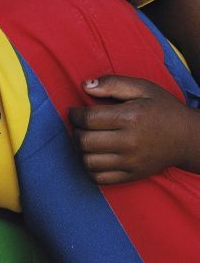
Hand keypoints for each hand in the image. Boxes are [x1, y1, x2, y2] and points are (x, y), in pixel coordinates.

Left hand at [68, 75, 198, 183]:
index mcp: (130, 117)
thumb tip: (85, 86)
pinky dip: (89, 168)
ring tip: (86, 138)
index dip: (74, 114)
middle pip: (85, 141)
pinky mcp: (131, 176)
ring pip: (88, 161)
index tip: (74, 110)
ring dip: (80, 150)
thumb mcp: (142, 87)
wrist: (187, 138)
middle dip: (75, 130)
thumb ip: (113, 83)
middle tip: (79, 124)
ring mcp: (130, 162)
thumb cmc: (162, 109)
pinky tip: (94, 155)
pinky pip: (99, 178)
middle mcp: (129, 142)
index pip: (88, 119)